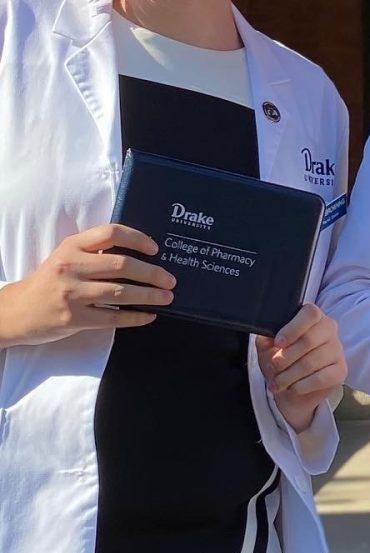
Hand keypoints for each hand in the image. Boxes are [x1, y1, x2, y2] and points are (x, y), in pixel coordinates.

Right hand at [0, 224, 173, 347]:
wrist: (16, 311)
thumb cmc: (51, 280)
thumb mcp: (67, 256)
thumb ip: (96, 252)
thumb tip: (141, 256)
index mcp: (72, 246)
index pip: (111, 233)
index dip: (138, 239)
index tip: (155, 249)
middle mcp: (71, 267)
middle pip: (122, 265)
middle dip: (152, 273)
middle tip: (170, 279)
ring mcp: (71, 294)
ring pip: (120, 293)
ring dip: (149, 296)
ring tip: (167, 297)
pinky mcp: (73, 319)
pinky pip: (113, 318)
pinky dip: (135, 317)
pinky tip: (149, 315)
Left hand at [256, 304, 346, 432]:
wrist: (292, 390)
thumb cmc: (282, 362)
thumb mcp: (268, 348)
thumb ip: (266, 339)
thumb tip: (267, 336)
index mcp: (314, 318)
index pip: (310, 314)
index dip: (293, 328)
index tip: (278, 343)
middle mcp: (329, 330)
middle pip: (309, 339)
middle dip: (286, 357)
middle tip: (273, 366)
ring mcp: (337, 350)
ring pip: (311, 362)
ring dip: (289, 375)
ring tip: (277, 383)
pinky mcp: (340, 371)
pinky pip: (320, 378)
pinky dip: (301, 386)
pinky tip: (292, 388)